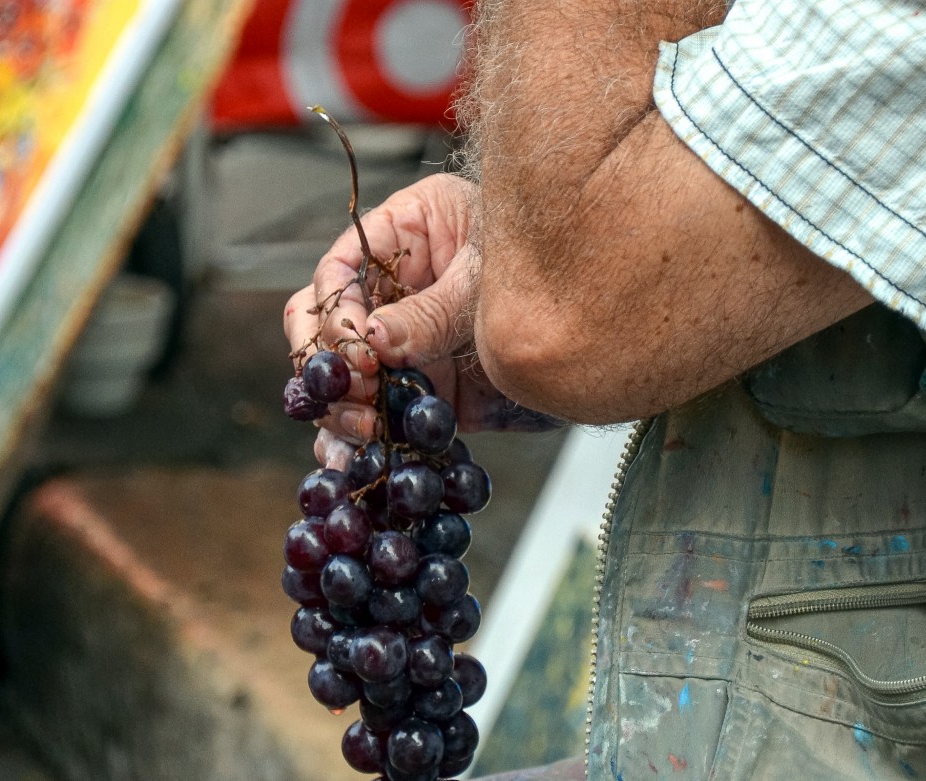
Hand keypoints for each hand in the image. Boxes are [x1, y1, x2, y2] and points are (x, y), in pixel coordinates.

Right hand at [283, 173, 559, 466]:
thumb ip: (432, 311)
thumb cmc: (552, 263)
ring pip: (339, 377)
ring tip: (360, 433)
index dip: (336, 313)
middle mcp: (390, 290)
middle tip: (359, 394)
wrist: (604, 317)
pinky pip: (374, 414)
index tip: (359, 352)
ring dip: (337, 410)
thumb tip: (375, 340)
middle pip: (321, 326)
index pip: (339, 271)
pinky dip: (357, 442)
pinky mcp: (420, 387)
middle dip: (330, 366)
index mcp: (402, 237)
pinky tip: (354, 462)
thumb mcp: (487, 281)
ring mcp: (401, 343)